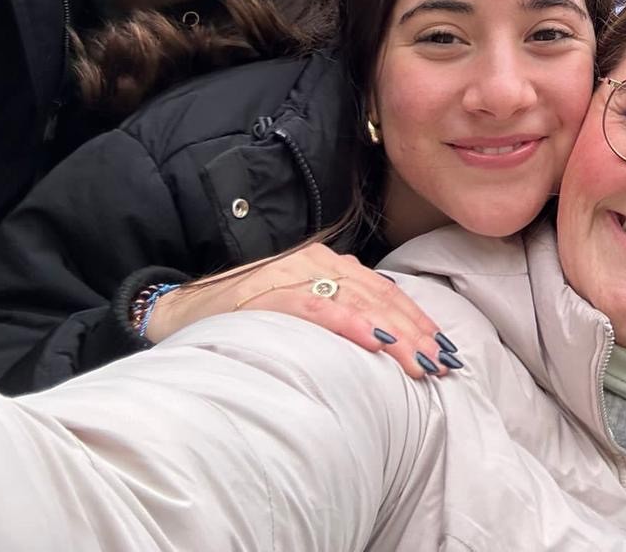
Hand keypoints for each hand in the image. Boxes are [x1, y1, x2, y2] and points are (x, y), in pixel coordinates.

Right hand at [143, 244, 459, 379]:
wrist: (180, 306)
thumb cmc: (243, 314)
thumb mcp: (299, 307)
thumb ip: (337, 312)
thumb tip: (384, 342)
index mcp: (330, 265)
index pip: (385, 292)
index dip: (418, 319)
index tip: (445, 348)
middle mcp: (317, 263)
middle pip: (379, 297)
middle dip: (416, 331)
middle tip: (443, 361)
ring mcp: (293, 275)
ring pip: (356, 302)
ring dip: (394, 331)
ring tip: (419, 358)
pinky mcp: (266, 294)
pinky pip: (314, 308)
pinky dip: (347, 323)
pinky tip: (372, 340)